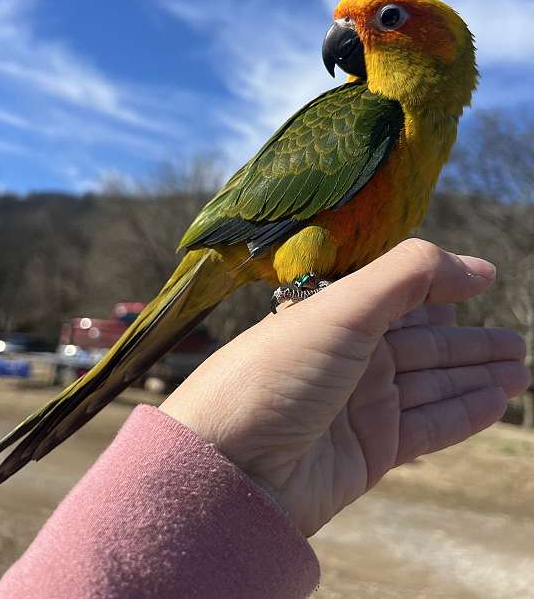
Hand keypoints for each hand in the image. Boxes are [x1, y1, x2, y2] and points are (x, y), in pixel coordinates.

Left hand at [161, 239, 529, 536]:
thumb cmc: (274, 373)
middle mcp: (348, 359)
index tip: (484, 280)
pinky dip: (463, 414)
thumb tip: (479, 268)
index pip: (399, 297)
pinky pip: (428, 427)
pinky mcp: (369, 452)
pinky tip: (495, 401)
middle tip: (517, 341)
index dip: (441, 289)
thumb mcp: (341, 308)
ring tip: (520, 369)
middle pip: (423, 345)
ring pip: (432, 386)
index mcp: (334, 316)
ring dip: (476, 377)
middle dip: (471, 342)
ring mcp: (359, 406)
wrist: (230, 466)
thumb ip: (410, 276)